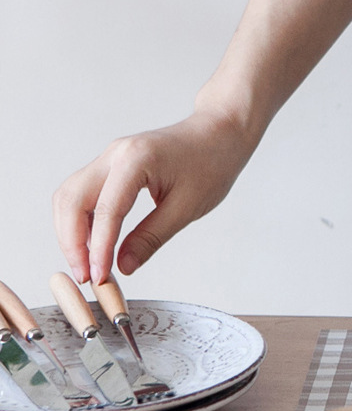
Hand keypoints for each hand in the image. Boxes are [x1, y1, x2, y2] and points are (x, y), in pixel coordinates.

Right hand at [52, 108, 257, 284]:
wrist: (222, 132)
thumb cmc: (212, 162)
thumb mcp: (187, 206)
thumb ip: (151, 237)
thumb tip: (122, 267)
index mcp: (136, 159)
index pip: (106, 210)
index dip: (98, 249)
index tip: (98, 277)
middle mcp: (115, 153)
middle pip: (71, 200)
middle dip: (72, 242)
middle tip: (86, 276)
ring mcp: (111, 156)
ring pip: (70, 196)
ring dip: (72, 232)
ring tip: (88, 264)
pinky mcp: (112, 163)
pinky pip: (83, 192)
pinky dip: (82, 220)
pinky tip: (94, 244)